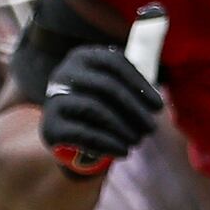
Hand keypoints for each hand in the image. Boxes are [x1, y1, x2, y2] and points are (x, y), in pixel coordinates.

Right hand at [37, 42, 162, 174]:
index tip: (158, 107)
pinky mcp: (50, 126)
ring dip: (122, 127)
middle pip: (106, 86)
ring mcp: (54, 99)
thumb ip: (133, 89)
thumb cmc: (99, 107)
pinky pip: (83, 133)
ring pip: (94, 108)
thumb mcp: (113, 91)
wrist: (68, 135)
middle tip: (151, 129)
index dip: (139, 84)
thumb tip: (157, 104)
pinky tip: (124, 152)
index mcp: (82, 57)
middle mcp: (64, 72)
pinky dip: (108, 144)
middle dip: (134, 109)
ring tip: (138, 141)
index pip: (115, 62)